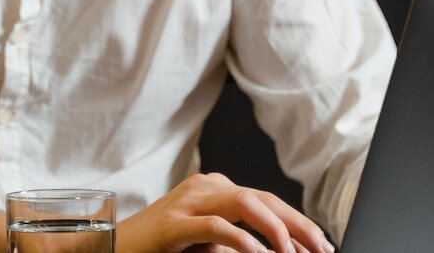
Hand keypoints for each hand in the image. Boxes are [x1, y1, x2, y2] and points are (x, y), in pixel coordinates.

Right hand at [115, 172, 333, 252]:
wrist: (111, 248)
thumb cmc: (159, 249)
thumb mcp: (206, 245)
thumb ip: (238, 244)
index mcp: (215, 189)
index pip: (267, 200)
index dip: (298, 223)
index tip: (321, 247)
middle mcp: (205, 187)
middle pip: (264, 198)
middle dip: (299, 225)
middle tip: (322, 249)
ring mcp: (188, 201)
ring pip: (245, 203)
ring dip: (276, 229)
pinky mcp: (174, 223)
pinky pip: (216, 226)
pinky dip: (243, 241)